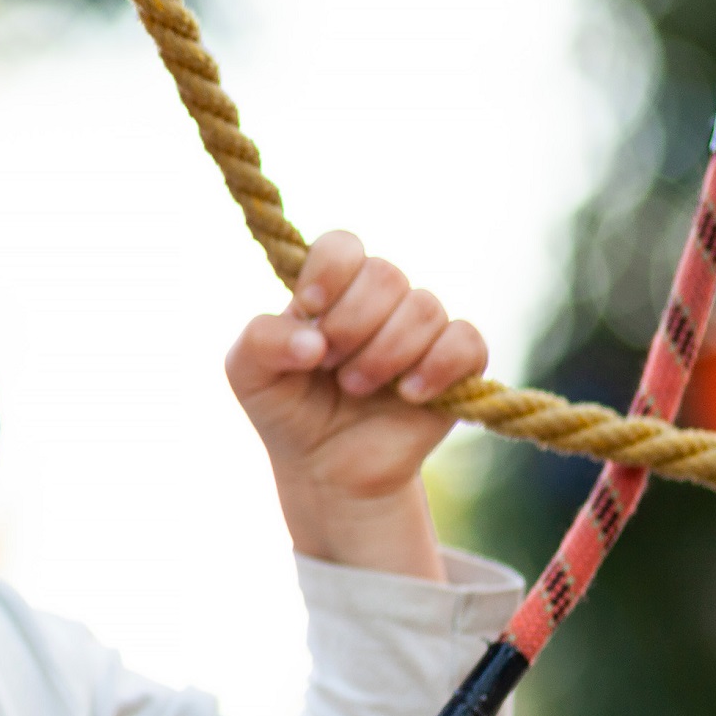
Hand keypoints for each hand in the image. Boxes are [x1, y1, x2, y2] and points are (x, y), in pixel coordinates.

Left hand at [225, 232, 486, 579]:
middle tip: (329, 365)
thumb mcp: (248, 374)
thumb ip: (260, 340)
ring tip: (356, 388)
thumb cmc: (287, 410)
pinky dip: (436, 367)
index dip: (329, 271)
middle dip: (351, 324)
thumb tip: (313, 342)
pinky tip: (408, 394)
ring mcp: (420, 329)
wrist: (327, 469)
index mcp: (331, 288)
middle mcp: (379, 300)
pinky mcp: (457, 363)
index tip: (309, 309)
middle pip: (385, 274)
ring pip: (424, 307)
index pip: (342, 245)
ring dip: (384, 353)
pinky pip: (466, 341)